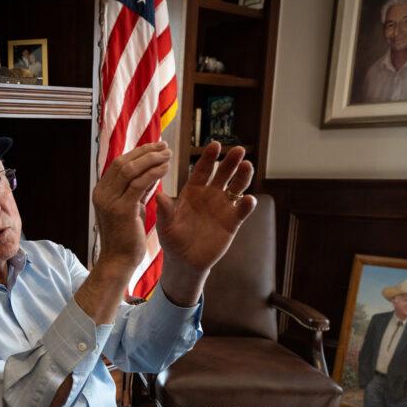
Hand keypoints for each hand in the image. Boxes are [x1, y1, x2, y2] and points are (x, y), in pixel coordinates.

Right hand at [92, 142, 171, 275]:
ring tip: (168, 155)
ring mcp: (109, 201)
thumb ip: (134, 190)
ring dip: (151, 159)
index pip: (119, 163)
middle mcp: (102, 194)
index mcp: (101, 192)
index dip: (138, 152)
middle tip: (165, 147)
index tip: (156, 146)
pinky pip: (139, 183)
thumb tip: (148, 171)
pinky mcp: (121, 209)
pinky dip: (154, 173)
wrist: (118, 261)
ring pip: (130, 169)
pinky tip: (166, 169)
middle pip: (123, 162)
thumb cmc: (126, 237)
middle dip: (146, 151)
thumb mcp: (129, 208)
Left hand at [154, 141, 255, 303]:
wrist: (184, 261)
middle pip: (223, 174)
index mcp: (192, 191)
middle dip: (230, 161)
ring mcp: (222, 207)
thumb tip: (158, 195)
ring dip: (243, 176)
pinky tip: (249, 199)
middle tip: (238, 150)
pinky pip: (241, 210)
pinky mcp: (232, 222)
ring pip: (236, 188)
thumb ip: (164, 210)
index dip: (209, 157)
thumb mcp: (166, 225)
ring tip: (247, 166)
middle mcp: (210, 195)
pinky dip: (246, 205)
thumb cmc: (172, 239)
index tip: (215, 145)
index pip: (202, 169)